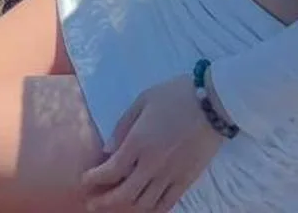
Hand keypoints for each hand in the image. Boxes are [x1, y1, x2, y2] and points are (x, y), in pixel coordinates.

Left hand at [83, 74, 224, 212]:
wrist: (212, 103)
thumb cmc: (175, 95)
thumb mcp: (143, 100)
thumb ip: (122, 126)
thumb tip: (107, 151)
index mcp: (139, 142)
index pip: (111, 171)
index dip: (94, 179)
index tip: (84, 181)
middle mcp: (152, 164)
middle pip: (123, 195)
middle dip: (104, 202)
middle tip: (91, 203)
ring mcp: (170, 176)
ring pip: (143, 204)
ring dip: (125, 209)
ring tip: (113, 207)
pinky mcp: (186, 181)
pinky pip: (166, 205)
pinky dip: (151, 210)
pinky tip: (142, 208)